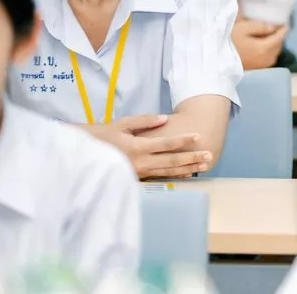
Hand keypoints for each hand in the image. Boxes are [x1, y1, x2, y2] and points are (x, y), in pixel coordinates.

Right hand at [91, 113, 213, 178]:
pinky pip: (161, 177)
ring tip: (204, 165)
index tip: (198, 136)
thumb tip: (164, 118)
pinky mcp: (139, 178)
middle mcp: (140, 162)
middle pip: (171, 162)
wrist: (88, 154)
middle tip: (209, 155)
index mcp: (137, 147)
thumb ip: (144, 121)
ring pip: (168, 172)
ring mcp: (140, 173)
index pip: (165, 144)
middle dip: (191, 158)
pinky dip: (176, 176)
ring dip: (187, 168)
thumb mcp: (123, 124)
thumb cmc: (105, 136)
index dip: (182, 140)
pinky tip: (189, 174)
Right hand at [232, 18, 288, 69]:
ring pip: (275, 53)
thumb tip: (273, 27)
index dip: (284, 28)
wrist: (216, 59)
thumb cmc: (228, 41)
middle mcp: (266, 58)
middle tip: (278, 26)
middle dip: (280, 36)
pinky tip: (263, 45)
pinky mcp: (256, 68)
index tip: (285, 21)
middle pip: (279, 45)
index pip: (280, 37)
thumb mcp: (243, 28)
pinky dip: (270, 50)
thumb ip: (260, 26)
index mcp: (264, 48)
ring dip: (275, 43)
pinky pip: (269, 58)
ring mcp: (261, 65)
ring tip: (270, 34)